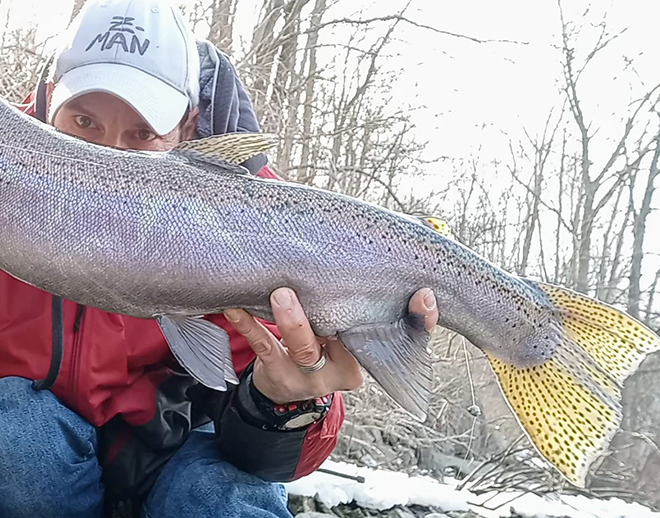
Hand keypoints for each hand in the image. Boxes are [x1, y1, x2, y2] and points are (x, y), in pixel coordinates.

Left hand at [224, 287, 438, 403]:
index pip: (404, 341)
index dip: (419, 322)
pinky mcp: (277, 373)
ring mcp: (309, 376)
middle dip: (333, 314)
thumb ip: (364, 293)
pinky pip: (263, 346)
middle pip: (344, 342)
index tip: (425, 295)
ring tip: (280, 295)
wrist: (283, 388)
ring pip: (304, 348)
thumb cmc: (321, 341)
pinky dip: (247, 324)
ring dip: (291, 320)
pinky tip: (234, 307)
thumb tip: (409, 233)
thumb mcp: (348, 327)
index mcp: (368, 354)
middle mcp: (342, 368)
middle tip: (313, 288)